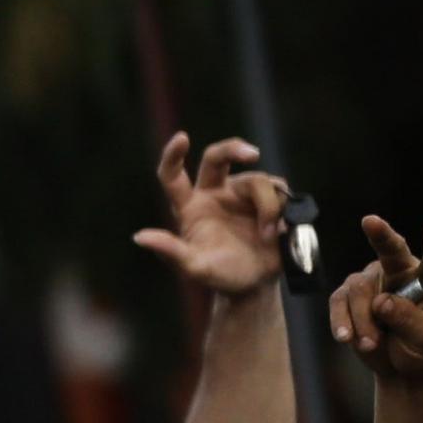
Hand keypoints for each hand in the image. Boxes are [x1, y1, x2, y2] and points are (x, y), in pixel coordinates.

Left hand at [136, 131, 288, 301]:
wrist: (255, 285)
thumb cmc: (220, 275)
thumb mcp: (194, 268)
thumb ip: (170, 251)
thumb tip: (140, 237)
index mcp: (190, 207)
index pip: (173, 176)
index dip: (173, 155)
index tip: (182, 138)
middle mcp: (215, 194)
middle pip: (218, 157)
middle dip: (234, 148)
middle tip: (252, 154)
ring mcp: (242, 195)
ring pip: (258, 181)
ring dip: (267, 207)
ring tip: (268, 235)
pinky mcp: (269, 200)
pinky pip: (280, 190)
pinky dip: (282, 209)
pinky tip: (281, 229)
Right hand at [329, 215, 422, 382]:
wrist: (401, 365)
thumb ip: (408, 319)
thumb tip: (381, 301)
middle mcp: (402, 273)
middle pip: (391, 250)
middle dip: (380, 235)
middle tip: (370, 221)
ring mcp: (373, 281)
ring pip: (359, 290)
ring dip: (362, 321)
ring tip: (371, 344)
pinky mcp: (349, 295)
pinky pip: (339, 302)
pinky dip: (342, 322)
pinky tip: (345, 338)